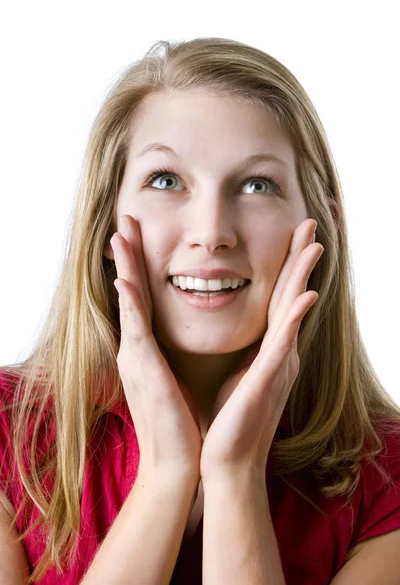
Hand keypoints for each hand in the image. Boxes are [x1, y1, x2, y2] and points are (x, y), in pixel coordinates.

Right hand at [111, 214, 202, 478]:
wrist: (177, 460)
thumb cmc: (180, 420)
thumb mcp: (174, 377)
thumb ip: (170, 354)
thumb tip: (177, 338)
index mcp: (148, 348)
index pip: (143, 298)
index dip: (139, 266)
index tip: (138, 238)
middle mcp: (137, 347)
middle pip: (131, 290)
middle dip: (127, 255)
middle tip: (123, 221)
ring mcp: (136, 357)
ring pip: (130, 302)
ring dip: (125, 267)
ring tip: (120, 235)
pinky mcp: (143, 369)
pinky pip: (136, 330)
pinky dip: (129, 305)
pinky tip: (124, 281)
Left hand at [199, 218, 323, 481]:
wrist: (227, 460)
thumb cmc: (230, 416)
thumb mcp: (240, 372)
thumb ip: (248, 348)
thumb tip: (247, 329)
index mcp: (269, 349)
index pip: (280, 299)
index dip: (288, 266)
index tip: (293, 236)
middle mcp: (280, 352)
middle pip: (292, 296)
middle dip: (300, 260)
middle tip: (310, 225)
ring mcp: (278, 365)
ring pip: (292, 313)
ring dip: (303, 277)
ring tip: (314, 245)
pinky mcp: (267, 381)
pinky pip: (282, 346)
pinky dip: (295, 320)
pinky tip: (306, 297)